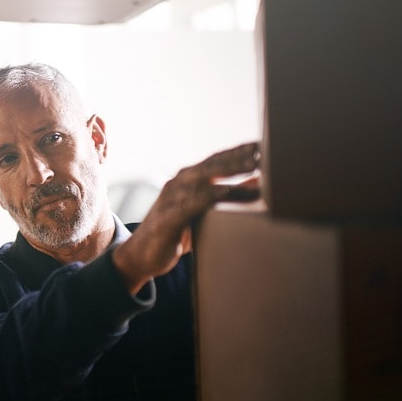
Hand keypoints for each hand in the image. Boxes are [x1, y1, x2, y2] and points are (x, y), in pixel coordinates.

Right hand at [112, 142, 260, 292]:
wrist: (140, 255)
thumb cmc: (176, 232)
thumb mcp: (202, 213)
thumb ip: (226, 198)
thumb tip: (256, 184)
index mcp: (186, 182)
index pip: (215, 161)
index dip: (237, 152)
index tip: (261, 145)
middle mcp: (177, 185)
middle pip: (210, 165)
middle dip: (236, 157)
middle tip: (261, 151)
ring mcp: (170, 199)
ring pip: (201, 180)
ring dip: (227, 171)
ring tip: (251, 166)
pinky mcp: (166, 219)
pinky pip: (189, 204)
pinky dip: (206, 196)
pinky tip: (224, 192)